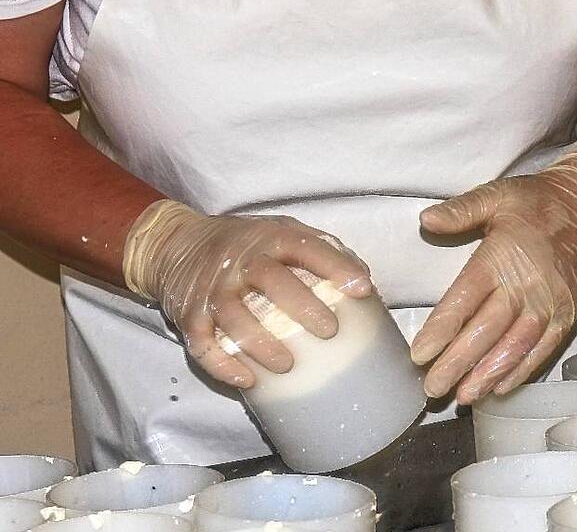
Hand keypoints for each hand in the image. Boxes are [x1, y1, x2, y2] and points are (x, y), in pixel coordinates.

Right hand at [123, 201, 372, 387]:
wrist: (175, 244)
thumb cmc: (245, 245)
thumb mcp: (282, 232)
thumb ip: (322, 251)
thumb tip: (364, 283)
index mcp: (270, 238)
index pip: (306, 247)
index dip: (335, 266)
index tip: (362, 289)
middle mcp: (240, 260)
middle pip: (270, 279)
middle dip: (301, 305)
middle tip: (329, 331)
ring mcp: (212, 288)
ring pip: (233, 315)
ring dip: (260, 343)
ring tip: (286, 366)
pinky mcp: (189, 314)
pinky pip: (201, 343)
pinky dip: (221, 364)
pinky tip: (246, 381)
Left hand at [411, 134, 576, 403]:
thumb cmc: (537, 202)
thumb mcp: (496, 195)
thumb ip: (460, 210)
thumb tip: (426, 220)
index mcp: (502, 257)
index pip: (465, 299)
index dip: (442, 330)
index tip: (419, 355)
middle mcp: (526, 285)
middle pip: (487, 332)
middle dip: (458, 363)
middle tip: (432, 388)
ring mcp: (550, 304)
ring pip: (515, 347)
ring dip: (488, 375)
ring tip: (463, 397)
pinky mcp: (568, 315)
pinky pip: (544, 349)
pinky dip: (522, 371)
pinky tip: (500, 388)